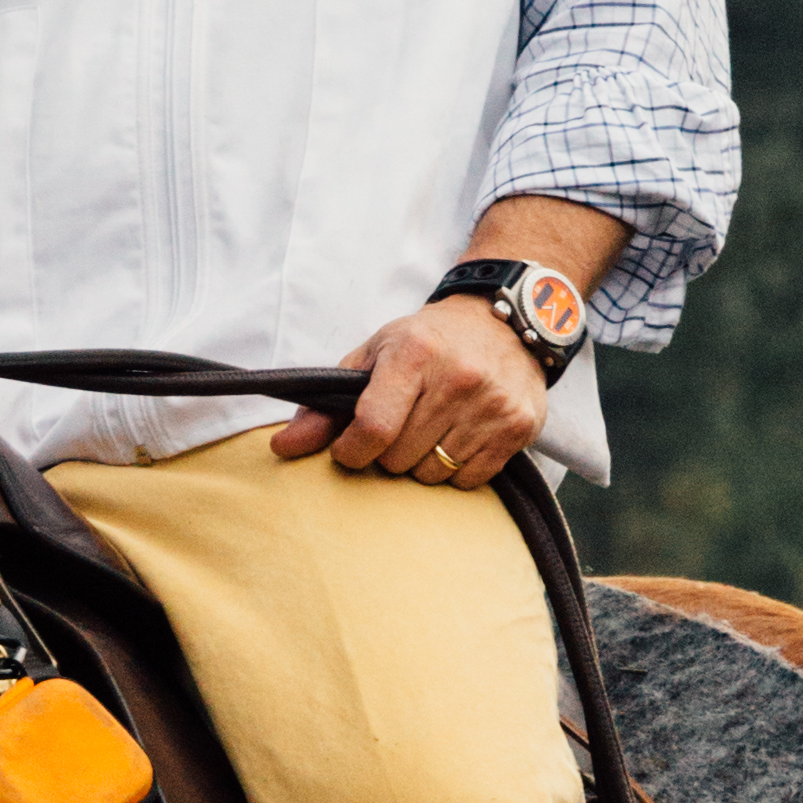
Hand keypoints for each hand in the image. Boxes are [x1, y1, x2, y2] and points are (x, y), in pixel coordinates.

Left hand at [278, 293, 550, 484]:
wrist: (504, 322)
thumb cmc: (428, 341)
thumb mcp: (373, 356)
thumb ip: (325, 406)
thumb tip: (283, 448)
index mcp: (413, 354)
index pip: (373, 427)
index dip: (351, 451)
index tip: (349, 450)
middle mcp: (457, 378)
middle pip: (399, 458)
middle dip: (388, 453)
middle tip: (400, 427)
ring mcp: (492, 404)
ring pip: (434, 474)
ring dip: (422, 464)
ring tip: (431, 429)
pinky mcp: (519, 427)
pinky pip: (470, 480)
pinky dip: (456, 470)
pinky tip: (458, 437)